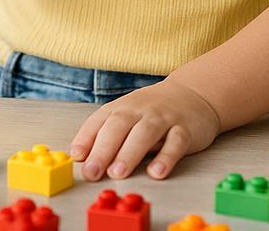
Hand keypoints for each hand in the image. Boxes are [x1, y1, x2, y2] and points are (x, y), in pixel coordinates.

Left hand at [69, 79, 220, 180]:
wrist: (192, 93)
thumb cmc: (151, 110)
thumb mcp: (127, 116)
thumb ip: (106, 135)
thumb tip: (82, 160)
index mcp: (121, 108)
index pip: (99, 121)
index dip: (86, 139)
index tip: (76, 158)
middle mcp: (140, 110)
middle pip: (119, 126)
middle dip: (103, 149)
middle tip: (92, 172)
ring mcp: (163, 118)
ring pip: (144, 133)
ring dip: (129, 153)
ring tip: (117, 174)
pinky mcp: (185, 130)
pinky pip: (175, 142)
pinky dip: (166, 157)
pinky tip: (157, 172)